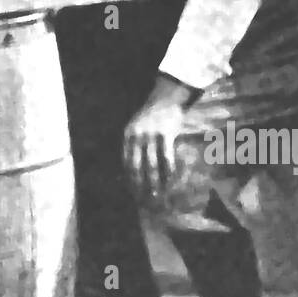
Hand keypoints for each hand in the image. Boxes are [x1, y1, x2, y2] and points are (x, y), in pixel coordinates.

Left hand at [123, 75, 193, 204]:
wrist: (166, 98)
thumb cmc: (151, 116)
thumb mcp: (136, 127)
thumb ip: (133, 145)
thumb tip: (131, 169)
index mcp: (127, 135)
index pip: (125, 162)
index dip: (129, 178)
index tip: (133, 192)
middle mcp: (137, 136)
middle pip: (137, 166)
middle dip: (140, 184)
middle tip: (144, 198)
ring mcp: (151, 136)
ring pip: (152, 165)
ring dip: (155, 182)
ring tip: (157, 194)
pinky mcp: (166, 135)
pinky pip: (167, 157)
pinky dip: (169, 170)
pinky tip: (171, 180)